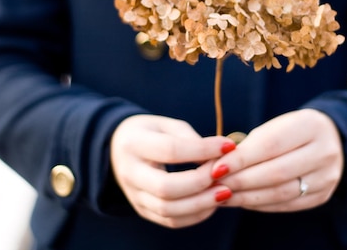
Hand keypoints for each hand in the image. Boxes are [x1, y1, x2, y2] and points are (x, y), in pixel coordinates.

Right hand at [110, 115, 235, 227]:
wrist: (118, 148)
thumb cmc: (151, 132)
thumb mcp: (168, 125)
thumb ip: (192, 140)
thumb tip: (220, 161)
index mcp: (134, 144)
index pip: (171, 150)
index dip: (203, 150)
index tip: (228, 147)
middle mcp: (130, 173)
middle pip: (166, 187)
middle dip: (201, 183)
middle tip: (225, 174)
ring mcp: (134, 195)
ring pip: (168, 210)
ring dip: (201, 203)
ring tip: (224, 191)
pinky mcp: (142, 210)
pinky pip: (170, 221)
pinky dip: (195, 215)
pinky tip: (212, 203)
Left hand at [210, 109, 342, 211]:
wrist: (331, 140)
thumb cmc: (291, 132)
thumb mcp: (275, 127)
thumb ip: (250, 144)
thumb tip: (216, 164)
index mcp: (310, 126)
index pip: (271, 145)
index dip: (241, 159)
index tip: (216, 167)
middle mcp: (324, 152)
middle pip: (276, 172)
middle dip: (241, 180)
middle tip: (215, 184)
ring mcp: (326, 176)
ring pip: (281, 193)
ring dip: (247, 196)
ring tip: (223, 195)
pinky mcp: (322, 195)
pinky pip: (286, 204)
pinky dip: (260, 204)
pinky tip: (242, 201)